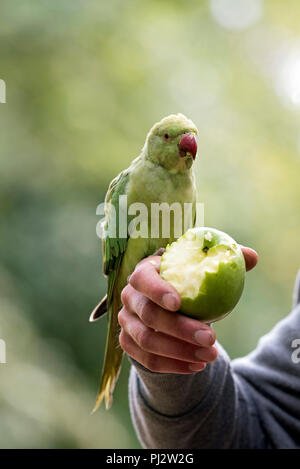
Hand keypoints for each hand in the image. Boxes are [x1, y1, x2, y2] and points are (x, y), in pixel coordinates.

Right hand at [118, 246, 257, 373]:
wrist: (167, 306)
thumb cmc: (187, 282)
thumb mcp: (203, 269)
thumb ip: (226, 260)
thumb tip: (253, 257)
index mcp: (145, 271)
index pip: (143, 279)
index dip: (157, 291)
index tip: (179, 304)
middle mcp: (130, 296)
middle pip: (148, 315)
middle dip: (180, 329)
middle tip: (210, 338)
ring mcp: (127, 321)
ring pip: (147, 341)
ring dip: (179, 351)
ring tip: (210, 355)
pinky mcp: (129, 343)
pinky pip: (147, 360)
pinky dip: (173, 366)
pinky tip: (197, 365)